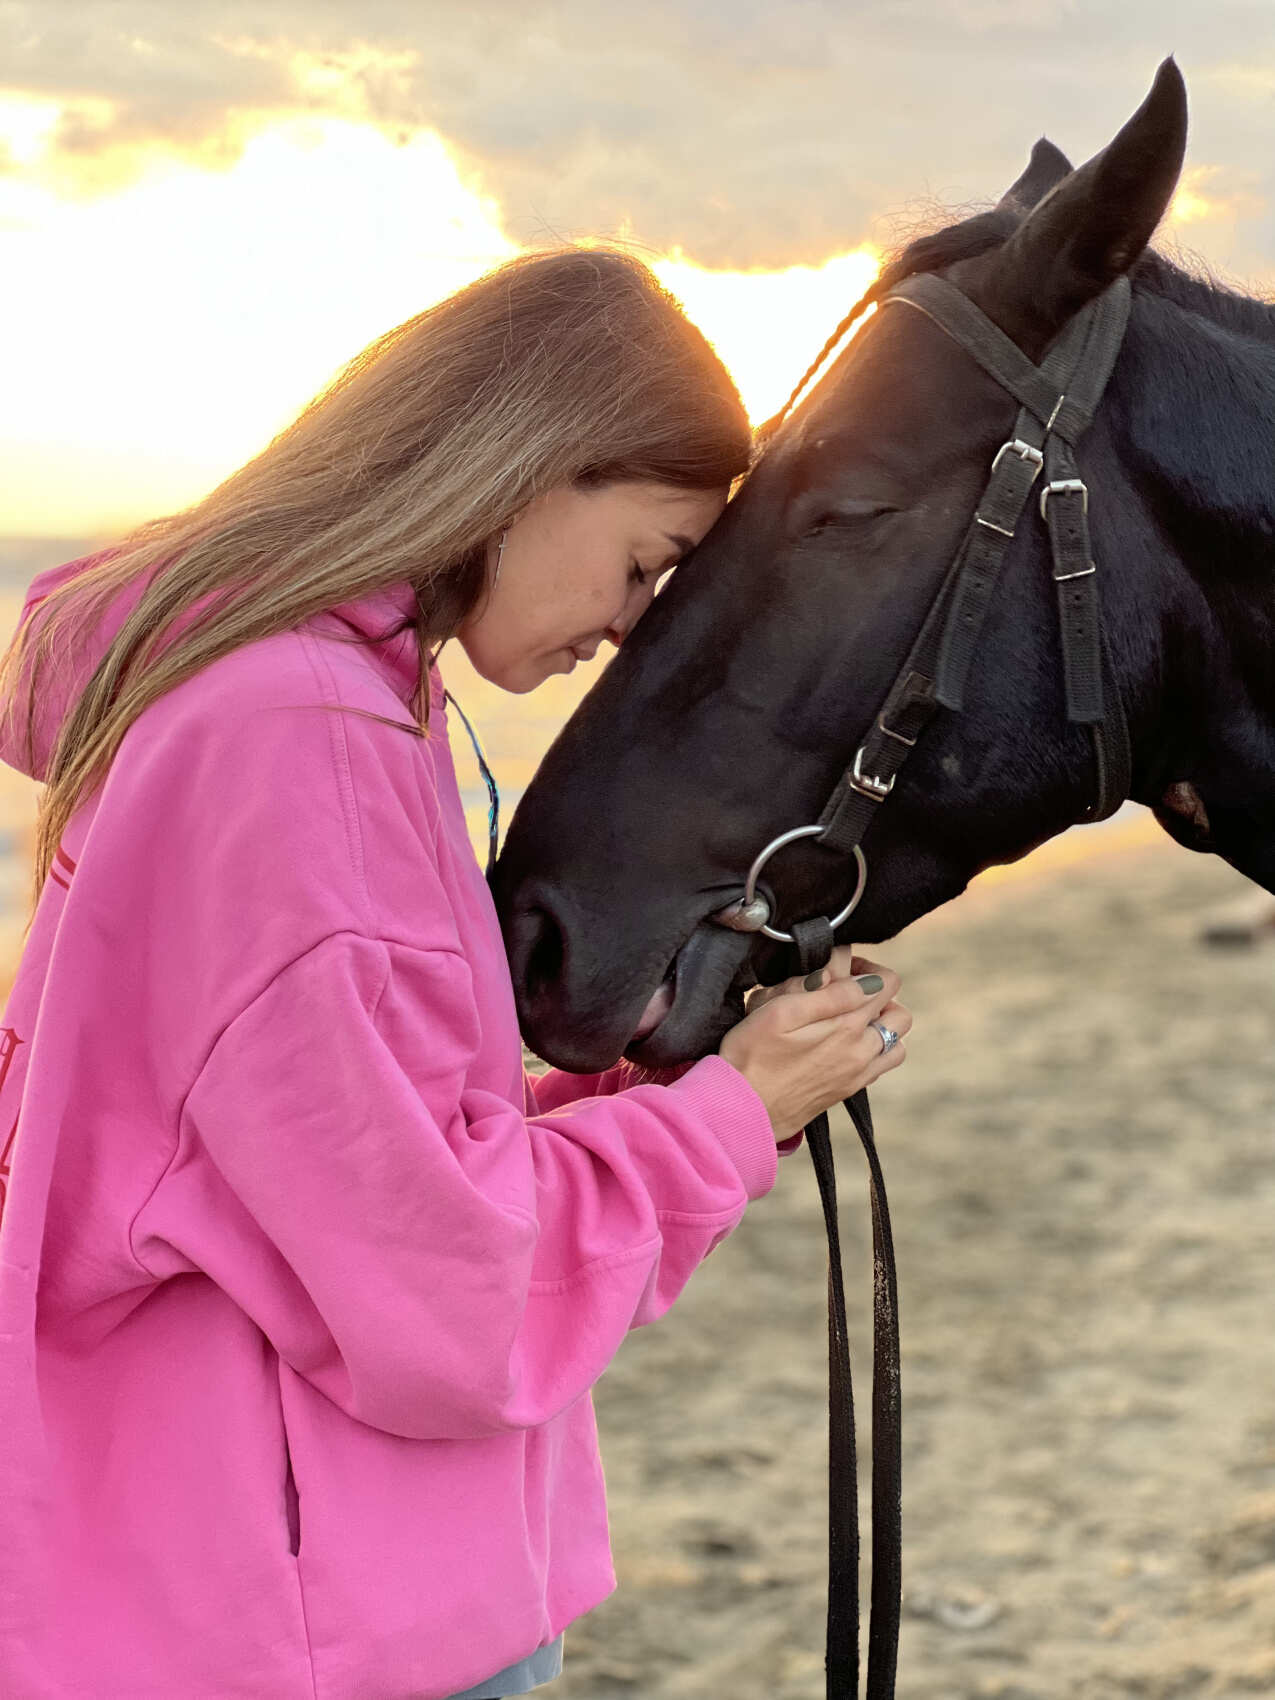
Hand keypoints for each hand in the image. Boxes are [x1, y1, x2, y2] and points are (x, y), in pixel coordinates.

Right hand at [719, 953, 910, 1140]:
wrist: (743, 1109)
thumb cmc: (752, 1056)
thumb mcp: (780, 1012)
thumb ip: (826, 994)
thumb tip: (863, 980)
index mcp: (847, 1025)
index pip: (886, 983)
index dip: (865, 966)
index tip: (840, 968)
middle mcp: (861, 1051)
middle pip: (900, 1014)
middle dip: (880, 995)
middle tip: (847, 992)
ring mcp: (858, 1074)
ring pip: (896, 1042)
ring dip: (882, 1025)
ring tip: (850, 1018)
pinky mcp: (848, 1090)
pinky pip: (881, 1066)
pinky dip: (874, 1050)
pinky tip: (844, 1044)